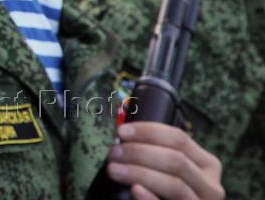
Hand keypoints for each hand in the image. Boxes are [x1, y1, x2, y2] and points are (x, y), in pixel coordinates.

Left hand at [105, 122, 223, 199]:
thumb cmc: (163, 191)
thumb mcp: (166, 169)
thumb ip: (154, 154)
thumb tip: (123, 135)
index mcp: (206, 164)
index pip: (179, 138)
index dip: (148, 132)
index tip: (121, 132)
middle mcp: (211, 185)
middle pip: (176, 160)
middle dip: (140, 153)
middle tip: (114, 153)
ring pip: (175, 184)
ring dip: (139, 173)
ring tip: (114, 170)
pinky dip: (151, 198)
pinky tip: (135, 190)